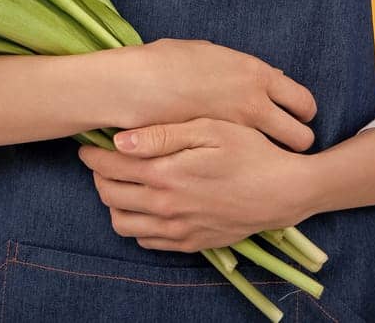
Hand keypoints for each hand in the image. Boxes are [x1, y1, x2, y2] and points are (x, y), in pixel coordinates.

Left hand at [78, 118, 315, 251]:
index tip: (90, 145)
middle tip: (103, 161)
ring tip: (124, 183)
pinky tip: (147, 204)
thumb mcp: (211, 130)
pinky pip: (146, 240)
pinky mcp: (189, 243)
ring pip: (121, 222)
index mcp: (166, 174)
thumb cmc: (250, 152)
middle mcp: (165, 206)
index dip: (93, 155)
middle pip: (109, 194)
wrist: (284, 192)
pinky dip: (137, 223)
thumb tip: (120, 140)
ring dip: (115, 202)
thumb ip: (163, 135)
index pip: (110, 167)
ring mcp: (176, 229)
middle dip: (99, 177)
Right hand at [110, 39, 317, 151]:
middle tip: (283, 142)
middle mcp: (255, 106)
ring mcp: (238, 135)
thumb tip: (267, 80)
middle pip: (302, 136)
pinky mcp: (218, 157)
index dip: (303, 112)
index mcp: (255, 76)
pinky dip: (245, 168)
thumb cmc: (166, 64)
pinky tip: (233, 166)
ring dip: (275, 158)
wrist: (131, 86)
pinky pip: (248, 168)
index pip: (304, 102)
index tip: (296, 117)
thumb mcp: (213, 55)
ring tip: (261, 158)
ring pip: (280, 157)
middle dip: (296, 140)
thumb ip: (244, 72)